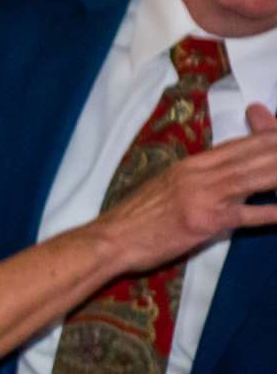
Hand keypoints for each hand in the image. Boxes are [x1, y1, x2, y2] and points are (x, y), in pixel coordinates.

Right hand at [92, 103, 276, 275]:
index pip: (240, 144)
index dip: (270, 134)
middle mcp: (200, 174)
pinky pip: (249, 215)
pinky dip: (273, 211)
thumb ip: (199, 177)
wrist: (113, 239)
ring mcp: (205, 197)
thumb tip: (225, 175)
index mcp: (192, 164)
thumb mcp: (168, 186)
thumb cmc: (139, 216)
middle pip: (254, 154)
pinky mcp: (207, 222)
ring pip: (256, 177)